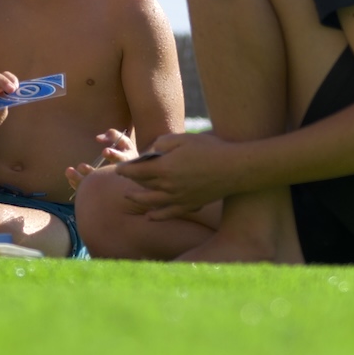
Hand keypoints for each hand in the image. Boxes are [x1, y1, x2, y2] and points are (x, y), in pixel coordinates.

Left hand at [62, 127, 136, 191]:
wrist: (133, 176)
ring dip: (80, 179)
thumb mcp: (124, 143)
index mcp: (128, 163)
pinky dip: (78, 184)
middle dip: (92, 171)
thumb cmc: (126, 155)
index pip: (123, 160)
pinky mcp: (103, 192)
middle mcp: (120, 177)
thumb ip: (114, 136)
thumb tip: (98, 138)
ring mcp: (111, 187)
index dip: (114, 155)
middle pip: (105, 177)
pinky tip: (70, 178)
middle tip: (81, 166)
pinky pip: (90, 191)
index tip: (104, 151)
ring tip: (69, 171)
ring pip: (94, 186)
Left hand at [116, 131, 250, 219]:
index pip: (137, 170)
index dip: (125, 169)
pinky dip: (157, 215)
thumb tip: (151, 150)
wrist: (235, 168)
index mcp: (165, 167)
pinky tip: (149, 216)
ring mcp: (179, 198)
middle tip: (123, 177)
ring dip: (138, 198)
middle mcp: (169, 186)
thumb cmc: (210, 148)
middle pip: (143, 185)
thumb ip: (163, 142)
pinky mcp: (190, 204)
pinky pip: (169, 213)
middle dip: (131, 181)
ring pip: (152, 201)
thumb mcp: (184, 138)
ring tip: (128, 196)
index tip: (118, 168)